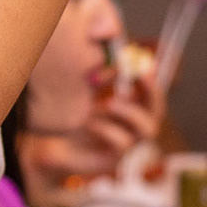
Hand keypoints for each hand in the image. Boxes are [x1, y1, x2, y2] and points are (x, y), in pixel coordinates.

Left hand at [24, 72, 165, 183]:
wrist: (48, 141)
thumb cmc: (68, 112)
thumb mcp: (83, 87)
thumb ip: (99, 70)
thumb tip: (112, 47)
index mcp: (129, 104)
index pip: (151, 91)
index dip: (152, 77)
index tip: (145, 63)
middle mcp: (133, 124)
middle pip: (158, 110)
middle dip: (153, 92)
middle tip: (138, 75)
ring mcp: (127, 143)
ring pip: (148, 129)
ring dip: (130, 111)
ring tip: (108, 102)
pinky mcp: (115, 159)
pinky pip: (123, 143)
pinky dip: (108, 129)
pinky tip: (88, 122)